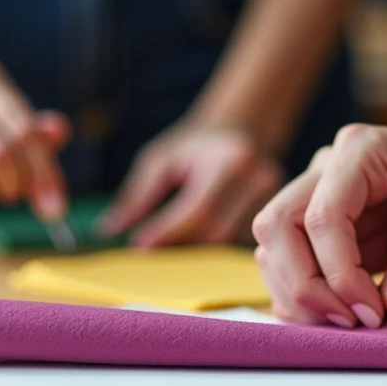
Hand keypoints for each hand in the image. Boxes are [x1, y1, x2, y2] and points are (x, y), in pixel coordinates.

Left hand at [102, 123, 283, 246]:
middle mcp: (258, 178)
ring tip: (171, 250)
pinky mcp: (278, 215)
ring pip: (230, 243)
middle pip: (217, 230)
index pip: (200, 207)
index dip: (168, 230)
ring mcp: (273, 199)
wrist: (241, 132)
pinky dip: (215, 252)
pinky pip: (241, 245)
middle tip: (150, 251)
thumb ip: (138, 195)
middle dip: (181, 246)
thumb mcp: (161, 159)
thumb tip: (108, 229)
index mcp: (230, 159)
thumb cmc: (195, 147)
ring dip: (196, 253)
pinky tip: (195, 249)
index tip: (139, 245)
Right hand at [251, 125, 386, 326]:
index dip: (338, 273)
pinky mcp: (317, 226)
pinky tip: (339, 316)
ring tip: (348, 322)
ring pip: (271, 248)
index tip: (373, 312)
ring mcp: (316, 195)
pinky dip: (303, 297)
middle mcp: (326, 167)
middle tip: (350, 322)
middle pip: (275, 227)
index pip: (320, 217)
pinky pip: (288, 264)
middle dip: (304, 284)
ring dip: (299, 294)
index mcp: (361, 151)